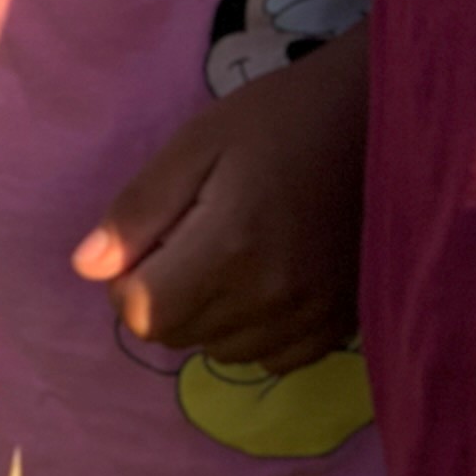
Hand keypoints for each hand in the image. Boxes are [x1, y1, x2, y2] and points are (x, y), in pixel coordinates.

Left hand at [70, 22, 367, 368]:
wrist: (387, 124)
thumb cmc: (283, 118)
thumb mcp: (198, 142)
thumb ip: (139, 209)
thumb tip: (88, 268)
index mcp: (229, 249)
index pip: (141, 313)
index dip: (127, 278)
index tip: (153, 237)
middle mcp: (270, 300)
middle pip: (176, 335)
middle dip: (164, 293)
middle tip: (193, 233)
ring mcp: (310, 320)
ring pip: (219, 351)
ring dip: (207, 313)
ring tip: (234, 251)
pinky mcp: (340, 328)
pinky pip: (271, 358)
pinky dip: (253, 328)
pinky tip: (268, 277)